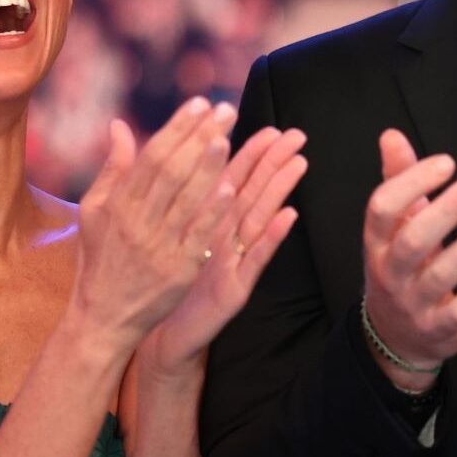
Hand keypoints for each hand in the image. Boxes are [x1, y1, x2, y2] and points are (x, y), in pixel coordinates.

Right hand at [73, 98, 239, 352]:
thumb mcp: (95, 212)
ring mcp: (158, 247)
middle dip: (198, 137)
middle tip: (225, 110)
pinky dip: (212, 213)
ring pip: (185, 200)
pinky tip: (229, 189)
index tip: (199, 104)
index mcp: (118, 204)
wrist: (103, 317)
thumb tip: (119, 125)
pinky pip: (197, 237)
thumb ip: (112, 168)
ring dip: (207, 167)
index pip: (151, 156)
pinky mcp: (177, 272)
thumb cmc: (101, 259)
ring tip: (227, 137)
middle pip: (171, 171)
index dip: (177, 128)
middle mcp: (136, 222)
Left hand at [141, 125, 308, 375]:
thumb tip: (173, 158)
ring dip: (280, 191)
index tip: (269, 126)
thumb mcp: (167, 234)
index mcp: (207, 220)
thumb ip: (172, 196)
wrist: (157, 330)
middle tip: (296, 135)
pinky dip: (273, 237)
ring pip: (260, 218)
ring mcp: (234, 261)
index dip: (250, 152)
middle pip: (252, 192)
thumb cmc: (162, 280)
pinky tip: (289, 216)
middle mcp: (226, 237)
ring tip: (299, 163)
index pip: (231, 179)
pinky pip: (256, 259)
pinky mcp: (236, 287)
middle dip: (274, 162)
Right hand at [361, 130, 456, 391]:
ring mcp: (413, 303)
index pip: (382, 208)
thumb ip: (397, 180)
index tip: (447, 162)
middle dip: (446, 211)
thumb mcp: (394, 227)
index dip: (411, 182)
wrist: (398, 336)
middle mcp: (389, 272)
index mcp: (376, 242)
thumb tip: (392, 134)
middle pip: (412, 241)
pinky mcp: (438, 328)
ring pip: (441, 275)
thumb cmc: (402, 266)